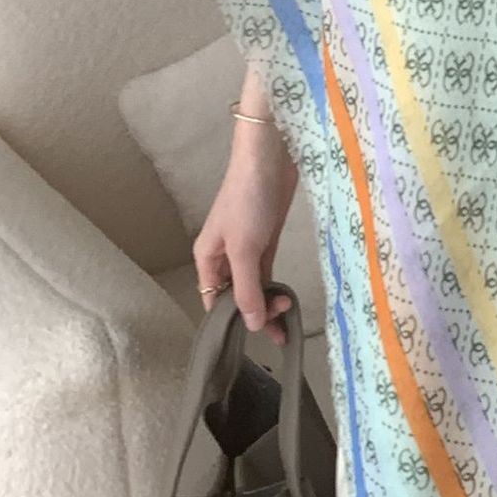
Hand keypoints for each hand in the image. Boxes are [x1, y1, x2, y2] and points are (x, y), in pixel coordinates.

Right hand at [192, 134, 297, 344]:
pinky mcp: (267, 240)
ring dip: (268, 302)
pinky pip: (267, 272)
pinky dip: (276, 286)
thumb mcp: (244, 250)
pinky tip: (287, 299)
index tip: (254, 337)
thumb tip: (250, 326)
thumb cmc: (248, 202)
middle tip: (279, 326)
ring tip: (288, 314)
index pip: (213, 300)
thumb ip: (246, 289)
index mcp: (207, 259)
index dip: (230, 321)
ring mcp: (247, 248)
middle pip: (235, 296)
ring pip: (254, 285)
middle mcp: (223, 257)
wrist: (268, 159)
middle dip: (254, 313)